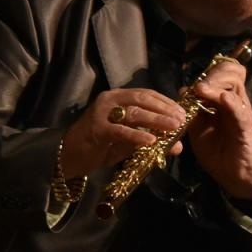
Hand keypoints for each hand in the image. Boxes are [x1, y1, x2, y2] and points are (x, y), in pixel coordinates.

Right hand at [57, 88, 185, 178]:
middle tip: (181, 120)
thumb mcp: (129, 142)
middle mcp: (109, 100)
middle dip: (164, 109)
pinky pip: (121, 131)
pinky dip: (137, 136)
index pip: (146, 94)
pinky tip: (151, 141)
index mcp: (118, 97)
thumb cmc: (100, 146)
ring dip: (156, 120)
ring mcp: (101, 113)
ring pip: (134, 113)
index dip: (166, 102)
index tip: (183, 113)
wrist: (69, 156)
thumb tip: (178, 146)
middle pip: (142, 100)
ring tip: (173, 128)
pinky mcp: (97, 130)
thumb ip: (151, 140)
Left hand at [183, 58, 251, 199]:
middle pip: (231, 72)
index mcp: (224, 101)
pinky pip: (240, 111)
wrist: (235, 177)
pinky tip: (222, 99)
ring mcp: (242, 113)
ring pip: (235, 85)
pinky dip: (230, 102)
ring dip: (217, 84)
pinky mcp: (246, 128)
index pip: (222, 73)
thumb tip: (182, 90)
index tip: (192, 85)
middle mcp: (235, 102)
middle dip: (212, 74)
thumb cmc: (218, 153)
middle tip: (198, 86)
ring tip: (202, 90)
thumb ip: (192, 112)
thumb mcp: (198, 130)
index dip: (208, 73)